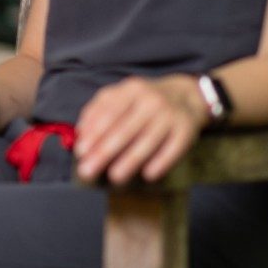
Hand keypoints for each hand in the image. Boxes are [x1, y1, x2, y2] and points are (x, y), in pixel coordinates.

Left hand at [75, 75, 208, 184]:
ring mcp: (170, 114)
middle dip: (104, 152)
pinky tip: (148, 175)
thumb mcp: (120, 96)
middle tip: (88, 171)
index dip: (93, 133)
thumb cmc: (142, 101)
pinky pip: (173, 148)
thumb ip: (97, 111)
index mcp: (130, 90)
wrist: (185, 95)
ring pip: (148, 141)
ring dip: (130, 161)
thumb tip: (81, 134)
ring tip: (115, 177)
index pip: (108, 113)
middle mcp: (151, 100)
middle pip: (125, 129)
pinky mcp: (187, 129)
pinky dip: (161, 162)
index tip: (80, 152)